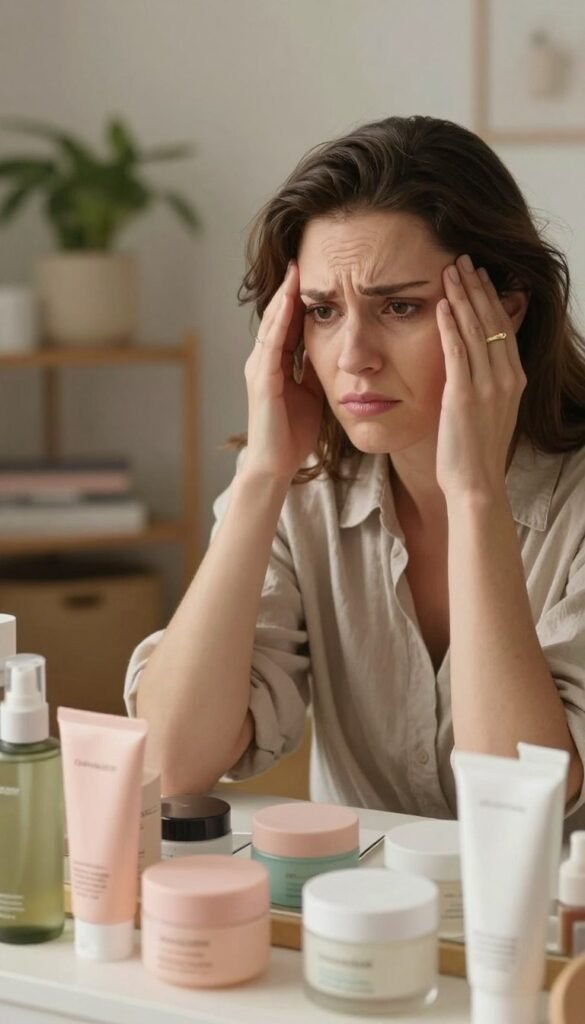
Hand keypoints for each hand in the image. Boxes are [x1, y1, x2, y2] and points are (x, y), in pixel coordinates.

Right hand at [244, 260, 323, 480]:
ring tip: (295, 272)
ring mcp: (259, 370)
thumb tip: (337, 349)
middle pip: (276, 317)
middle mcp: (262, 362)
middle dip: (289, 289)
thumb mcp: (312, 392)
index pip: (286, 323)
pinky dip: (281, 323)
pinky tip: (291, 304)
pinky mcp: (263, 381)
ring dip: (283, 298)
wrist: (277, 464)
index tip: (314, 273)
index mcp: (275, 364)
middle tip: (301, 259)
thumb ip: (317, 370)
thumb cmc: (294, 433)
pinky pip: (272, 345)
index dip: (298, 298)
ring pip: (272, 325)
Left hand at [435, 255, 526, 500]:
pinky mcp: (464, 396)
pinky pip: (457, 352)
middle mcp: (506, 378)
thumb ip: (485, 383)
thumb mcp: (490, 411)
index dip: (491, 298)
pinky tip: (440, 304)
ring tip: (450, 270)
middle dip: (477, 287)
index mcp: (514, 380)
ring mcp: (487, 386)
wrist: (477, 484)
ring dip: (462, 296)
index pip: (503, 327)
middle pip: (492, 320)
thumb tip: (472, 363)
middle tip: (463, 259)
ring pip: (475, 329)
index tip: (479, 275)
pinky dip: (449, 325)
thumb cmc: (476, 452)